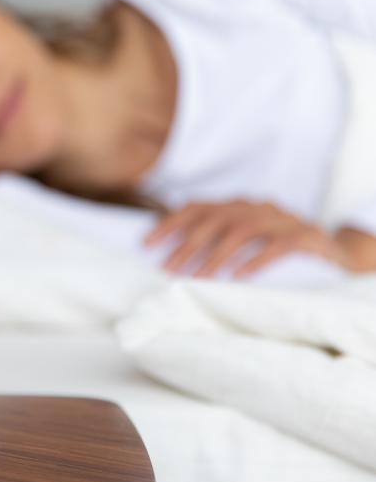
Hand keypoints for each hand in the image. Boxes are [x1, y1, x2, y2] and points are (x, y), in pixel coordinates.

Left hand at [145, 200, 337, 276]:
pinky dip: (256, 260)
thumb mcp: (244, 243)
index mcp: (238, 205)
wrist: (335, 253)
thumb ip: (214, 243)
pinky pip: (278, 244)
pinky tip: (238, 276)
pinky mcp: (307, 236)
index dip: (169, 223)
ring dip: (216, 256)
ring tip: (198, 277)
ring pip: (242, 231)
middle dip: (188, 245)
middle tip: (168, 268)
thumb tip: (169, 260)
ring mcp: (284, 218)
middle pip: (215, 220)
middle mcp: (257, 206)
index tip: (146, 243)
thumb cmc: (277, 251)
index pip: (196, 207)